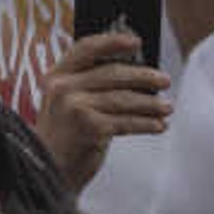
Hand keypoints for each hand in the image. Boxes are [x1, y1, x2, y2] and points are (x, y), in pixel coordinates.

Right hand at [36, 29, 170, 192]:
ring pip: (123, 98)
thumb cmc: (62, 138)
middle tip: (163, 80)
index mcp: (56, 76)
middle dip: (143, 76)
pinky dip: (146, 123)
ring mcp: (75, 107)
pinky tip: (157, 125)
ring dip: (150, 103)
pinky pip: (126, 121)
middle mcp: (63, 88)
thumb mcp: (66, 104)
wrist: (48, 173)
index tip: (136, 41)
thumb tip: (134, 74)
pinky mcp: (89, 128)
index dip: (113, 41)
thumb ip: (90, 86)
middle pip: (112, 73)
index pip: (86, 48)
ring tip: (166, 107)